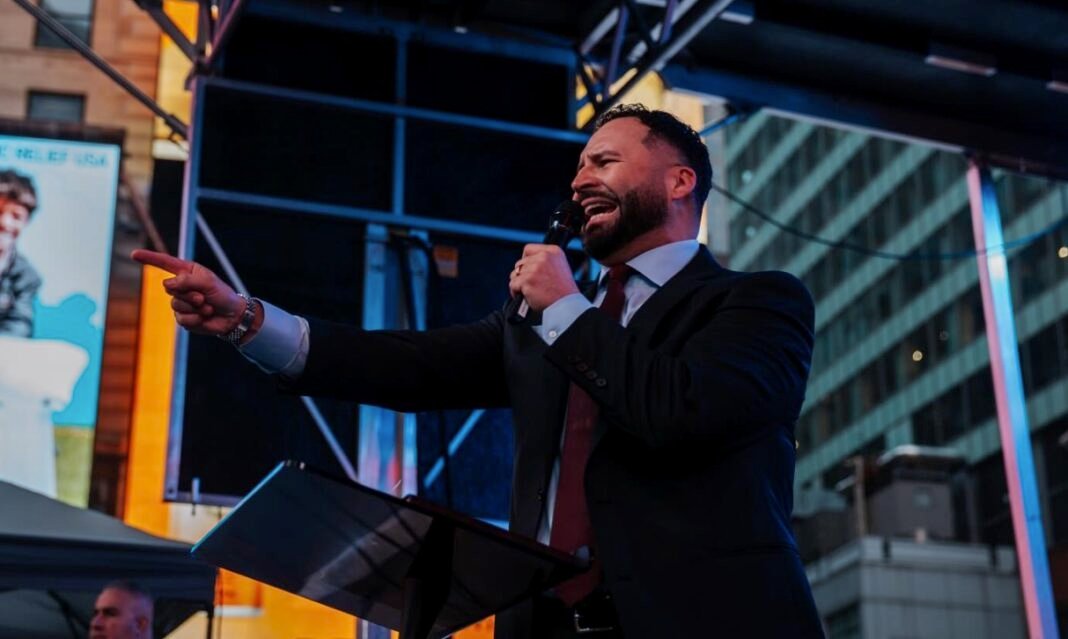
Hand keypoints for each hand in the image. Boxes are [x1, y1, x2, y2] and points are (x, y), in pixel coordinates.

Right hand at [131, 249, 249, 336]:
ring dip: (194, 308)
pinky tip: (204, 317)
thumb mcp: (208, 283)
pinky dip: (195, 319)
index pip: (164, 263)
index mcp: (187, 272)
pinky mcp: (183, 317)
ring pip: (175, 304)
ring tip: (207, 308)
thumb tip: (167, 284)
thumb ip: (187, 280)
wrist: (232, 317)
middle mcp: (181, 286)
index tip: (134, 254)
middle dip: (189, 294)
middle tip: (204, 298)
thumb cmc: (223, 295)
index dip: (149, 258)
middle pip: (170, 288)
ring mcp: (180, 302)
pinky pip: (181, 319)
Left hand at [508, 244, 578, 311]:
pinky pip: (512, 284)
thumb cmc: (564, 291)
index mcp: (553, 252)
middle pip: (520, 263)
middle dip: (522, 274)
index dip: (525, 260)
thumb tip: (527, 263)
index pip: (529, 249)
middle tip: (530, 284)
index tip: (528, 269)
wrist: (566, 304)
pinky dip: (515, 292)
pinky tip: (524, 296)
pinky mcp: (527, 280)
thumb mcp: (560, 266)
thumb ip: (544, 261)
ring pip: (514, 274)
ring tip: (527, 291)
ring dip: (518, 283)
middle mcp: (543, 257)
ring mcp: (534, 268)